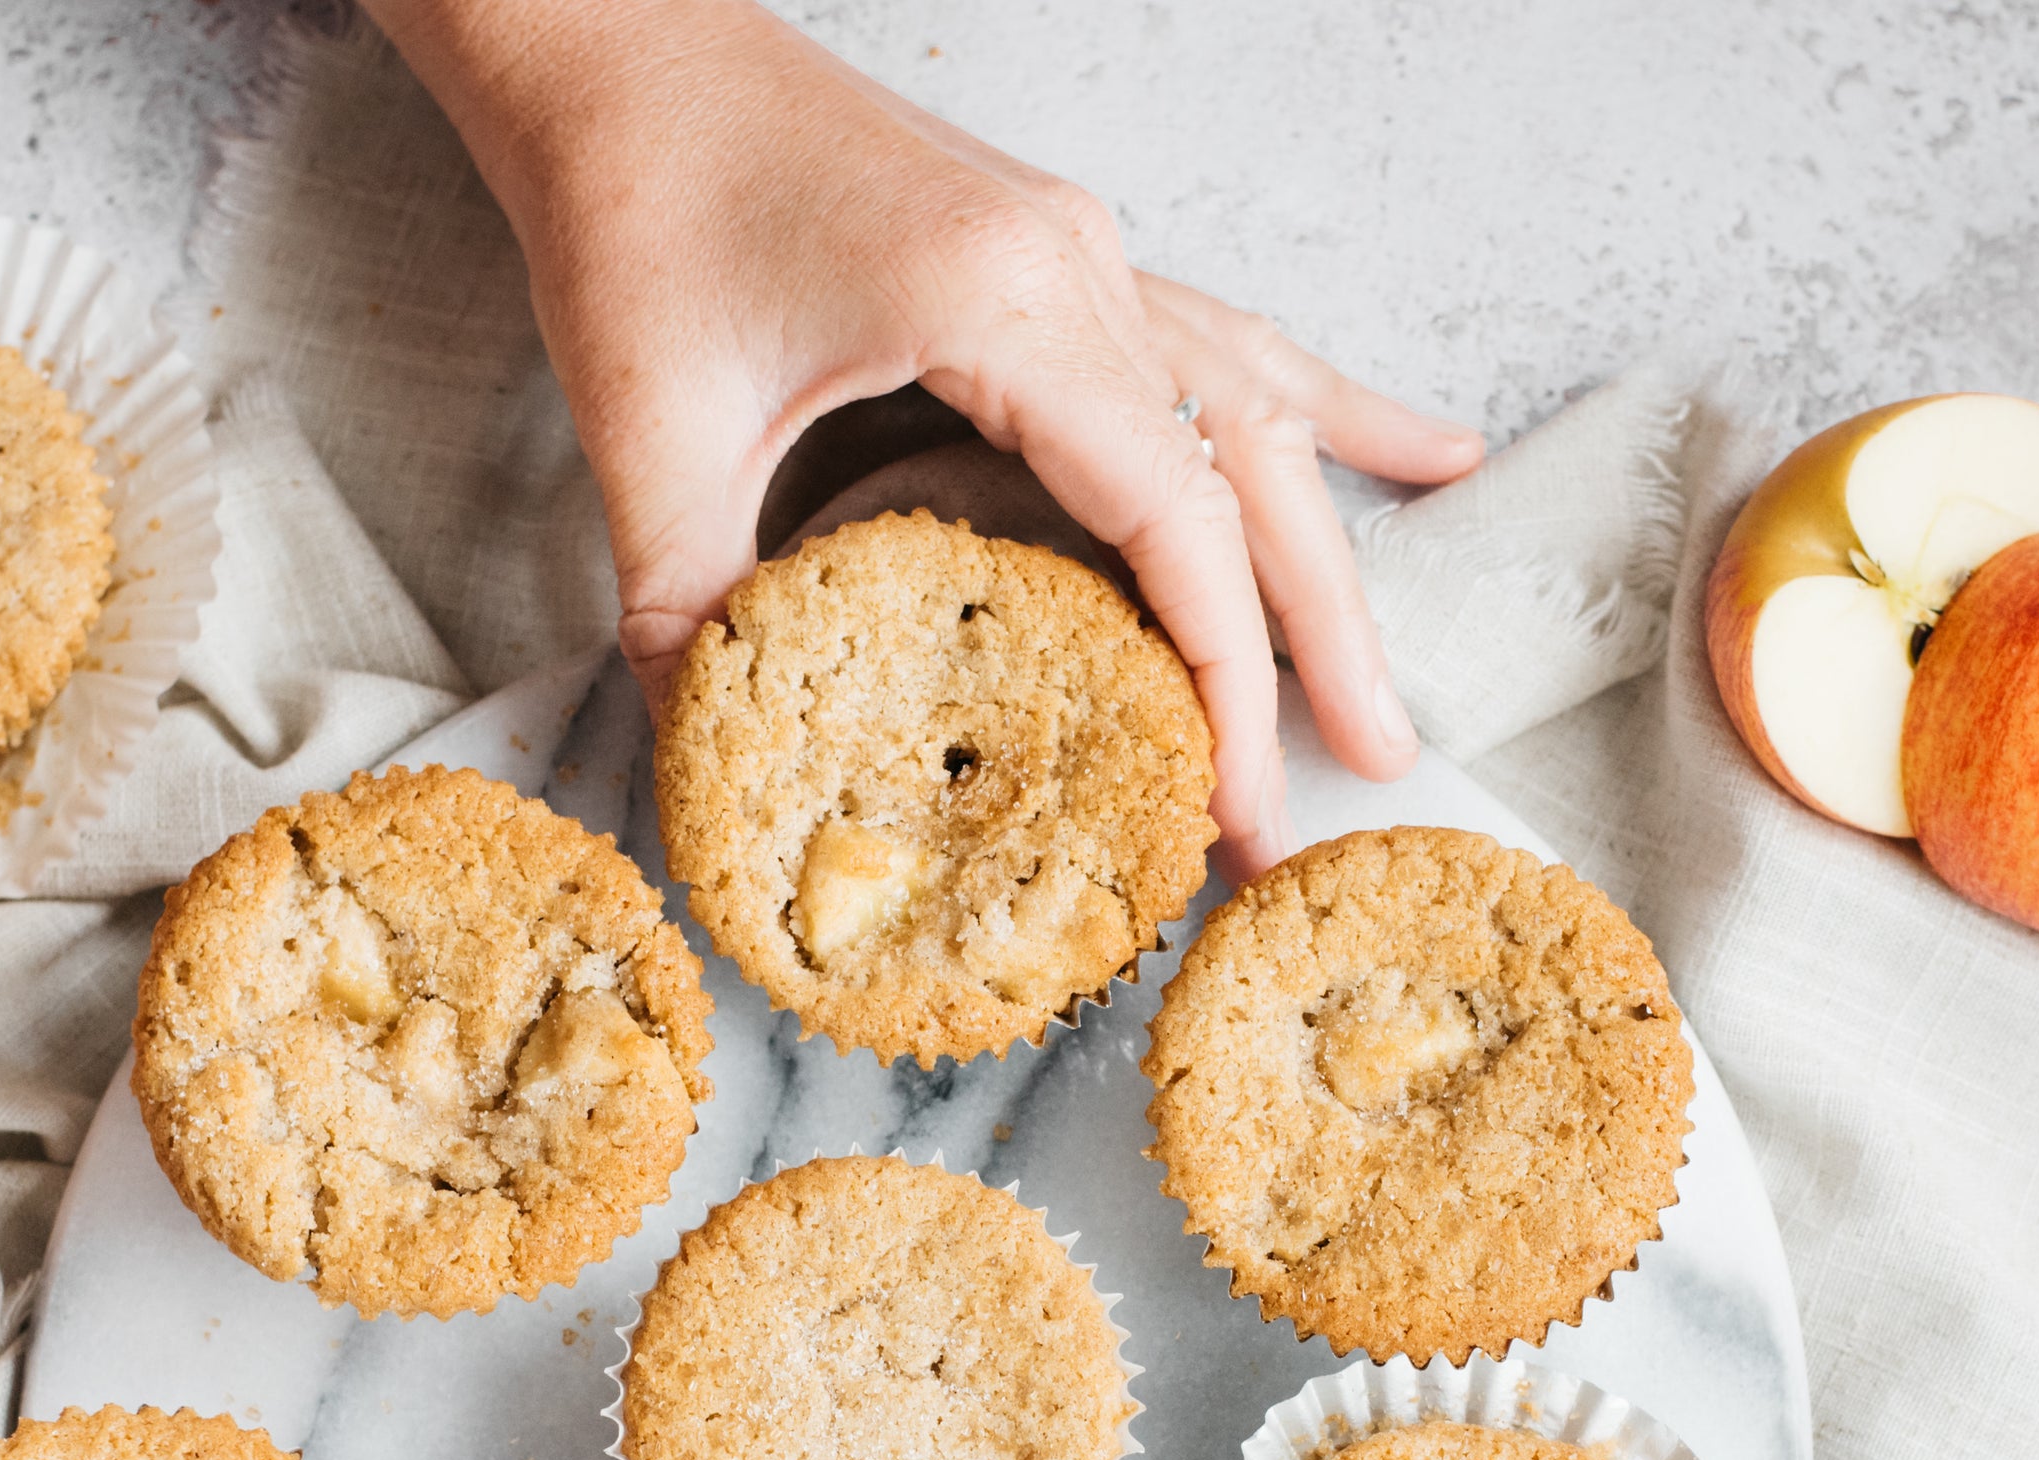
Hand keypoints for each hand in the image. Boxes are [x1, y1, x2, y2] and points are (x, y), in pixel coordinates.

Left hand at [372, 0, 1486, 869]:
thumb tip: (723, 766)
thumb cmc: (634, 204)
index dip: (1222, 675)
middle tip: (1371, 771)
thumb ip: (691, 616)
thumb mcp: (648, 433)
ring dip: (1329, 549)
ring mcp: (1082, 247)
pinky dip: (1317, 412)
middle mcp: (1077, 265)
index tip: (1240, 804)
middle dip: (1318, 637)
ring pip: (1259, 409)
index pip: (1175, 518)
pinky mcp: (1056, 248)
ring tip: (1385, 682)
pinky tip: (1421, 454)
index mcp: (1005, 303)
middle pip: (1257, 470)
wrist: (617, 51)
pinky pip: (1222, 343)